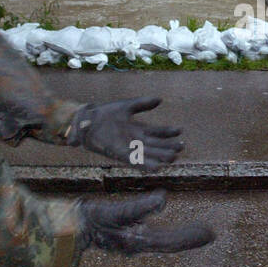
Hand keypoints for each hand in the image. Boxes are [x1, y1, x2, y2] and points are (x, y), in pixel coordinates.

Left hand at [64, 97, 182, 168]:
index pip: (156, 131)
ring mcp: (127, 147)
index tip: (180, 131)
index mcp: (137, 129)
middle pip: (155, 145)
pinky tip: (155, 167)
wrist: (86, 120)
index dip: (168, 132)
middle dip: (168, 146)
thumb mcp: (127, 106)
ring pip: (148, 154)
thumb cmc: (104, 113)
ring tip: (173, 158)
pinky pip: (134, 160)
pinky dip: (144, 164)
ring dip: (159, 157)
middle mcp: (135, 140)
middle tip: (182, 147)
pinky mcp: (118, 153)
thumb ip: (143, 104)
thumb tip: (160, 99)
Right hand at [76, 189, 214, 254]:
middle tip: (210, 234)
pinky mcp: (128, 237)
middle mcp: (137, 245)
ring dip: (181, 236)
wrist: (71, 227)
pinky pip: (155, 237)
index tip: (210, 234)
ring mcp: (133, 243)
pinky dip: (169, 233)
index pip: (170, 242)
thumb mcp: (115, 211)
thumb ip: (140, 207)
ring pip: (164, 242)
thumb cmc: (92, 220)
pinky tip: (171, 225)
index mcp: (136, 242)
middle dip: (189, 238)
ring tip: (199, 230)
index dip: (190, 238)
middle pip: (170, 244)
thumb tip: (163, 199)